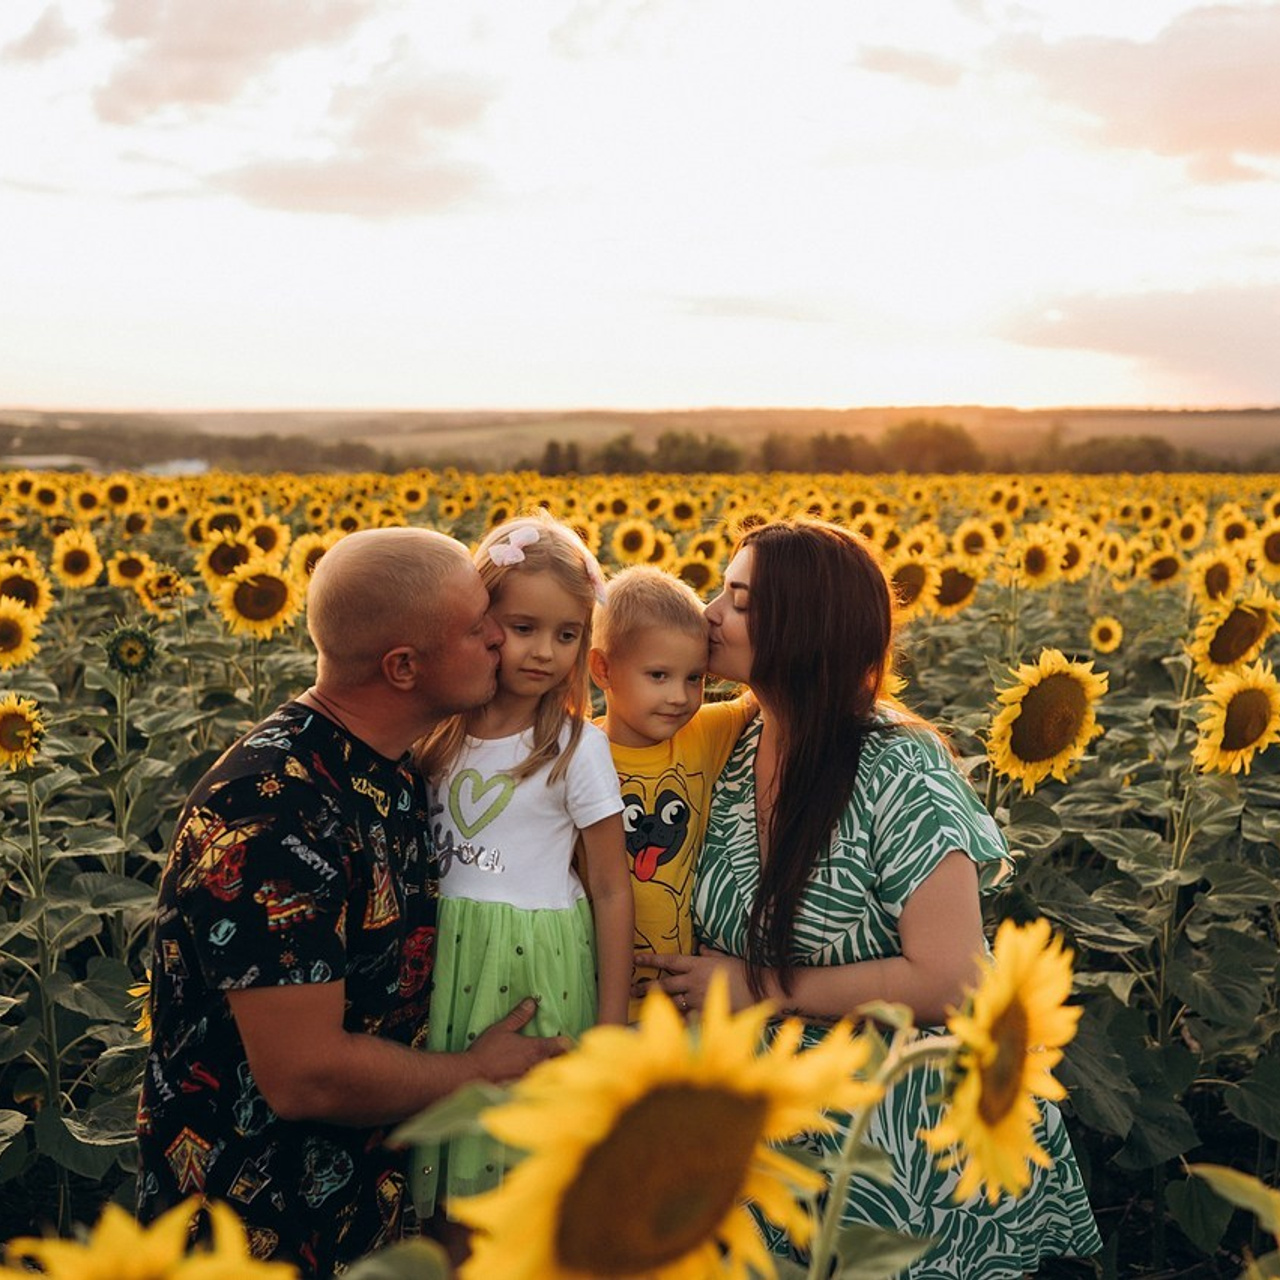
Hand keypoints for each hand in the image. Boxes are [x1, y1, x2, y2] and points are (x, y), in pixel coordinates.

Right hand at [466, 998, 567, 1083]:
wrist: (471, 1076)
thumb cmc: (486, 1051)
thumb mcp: (502, 1029)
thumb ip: (519, 1016)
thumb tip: (532, 1002)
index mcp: (535, 1048)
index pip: (561, 1045)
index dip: (565, 1043)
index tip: (565, 1041)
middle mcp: (537, 1065)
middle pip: (560, 1063)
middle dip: (562, 1059)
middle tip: (561, 1055)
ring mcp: (531, 1080)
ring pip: (550, 1076)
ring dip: (551, 1072)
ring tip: (549, 1069)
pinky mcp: (523, 1091)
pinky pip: (537, 1087)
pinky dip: (539, 1084)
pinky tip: (534, 1084)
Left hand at [632, 950, 753, 1015]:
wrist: (760, 990)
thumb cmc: (744, 972)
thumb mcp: (726, 957)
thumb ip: (710, 954)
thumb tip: (701, 948)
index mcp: (697, 965)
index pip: (669, 960)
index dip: (651, 960)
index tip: (635, 958)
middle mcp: (694, 981)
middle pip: (664, 984)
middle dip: (646, 986)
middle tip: (632, 988)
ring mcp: (698, 999)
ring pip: (672, 1002)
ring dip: (659, 1004)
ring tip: (644, 1006)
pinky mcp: (704, 1014)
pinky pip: (686, 1018)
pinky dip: (677, 1020)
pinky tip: (667, 1024)